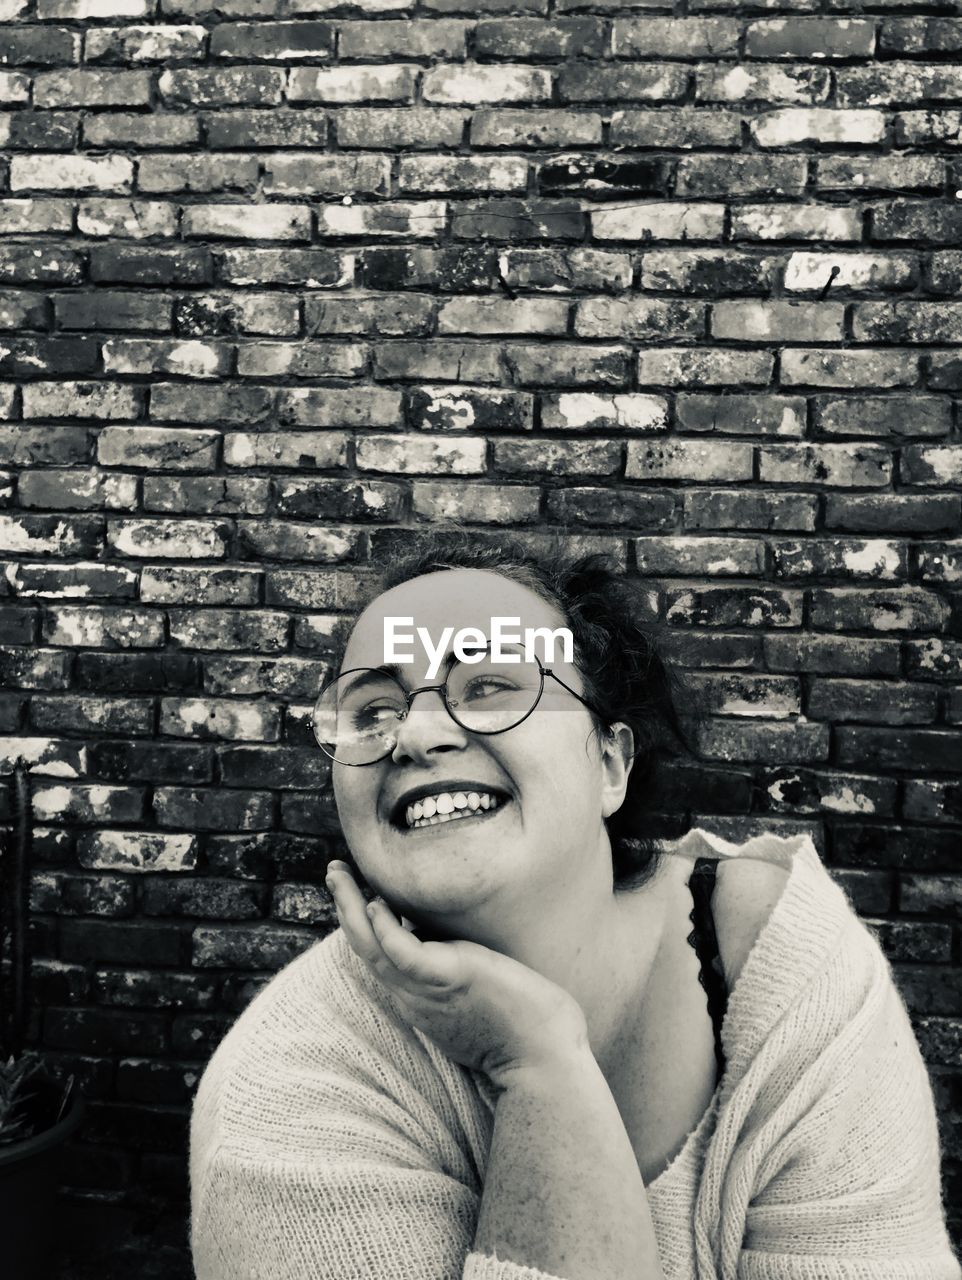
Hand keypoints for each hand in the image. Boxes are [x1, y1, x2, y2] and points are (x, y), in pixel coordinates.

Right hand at [325, 862, 590, 1089]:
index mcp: (419, 996)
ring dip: (350, 908)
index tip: (356, 893)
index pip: (379, 955)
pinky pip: (403, 952)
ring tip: (337, 873)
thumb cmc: (520, 1024)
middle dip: (345, 907)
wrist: (541, 1057)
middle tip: (334, 870)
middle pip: (364, 947)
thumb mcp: (473, 989)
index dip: (361, 923)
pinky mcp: (448, 979)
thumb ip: (455, 966)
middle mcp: (413, 995)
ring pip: (372, 946)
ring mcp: (426, 990)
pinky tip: (375, 904)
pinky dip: (385, 929)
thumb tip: (448, 934)